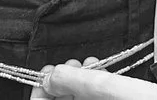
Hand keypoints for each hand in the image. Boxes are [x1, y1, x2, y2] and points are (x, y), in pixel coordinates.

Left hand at [36, 60, 156, 97]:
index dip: (43, 94)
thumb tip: (51, 77)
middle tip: (70, 64)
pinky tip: (100, 69)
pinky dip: (96, 87)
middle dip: (64, 83)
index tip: (46, 75)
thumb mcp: (113, 91)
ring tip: (89, 62)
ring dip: (81, 82)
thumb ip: (78, 83)